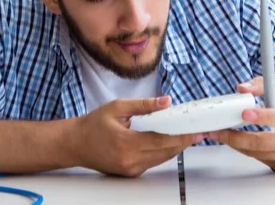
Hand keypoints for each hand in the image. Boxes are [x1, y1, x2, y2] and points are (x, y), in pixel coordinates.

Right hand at [72, 96, 204, 176]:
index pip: (161, 141)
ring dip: (176, 147)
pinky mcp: (131, 172)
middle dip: (183, 141)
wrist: (76, 144)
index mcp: (126, 142)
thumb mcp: (117, 107)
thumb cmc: (93, 124)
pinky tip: (171, 141)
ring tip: (189, 134)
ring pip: (162, 158)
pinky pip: (153, 162)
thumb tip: (166, 101)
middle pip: (165, 152)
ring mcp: (131, 169)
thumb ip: (143, 105)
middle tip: (198, 131)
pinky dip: (163, 151)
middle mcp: (130, 159)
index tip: (196, 131)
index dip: (181, 136)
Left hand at [208, 77, 274, 170]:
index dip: (263, 116)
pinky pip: (258, 159)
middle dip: (237, 137)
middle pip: (264, 142)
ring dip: (235, 144)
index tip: (244, 112)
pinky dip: (244, 149)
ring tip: (219, 134)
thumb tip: (242, 88)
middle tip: (218, 130)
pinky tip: (235, 141)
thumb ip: (263, 86)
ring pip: (257, 153)